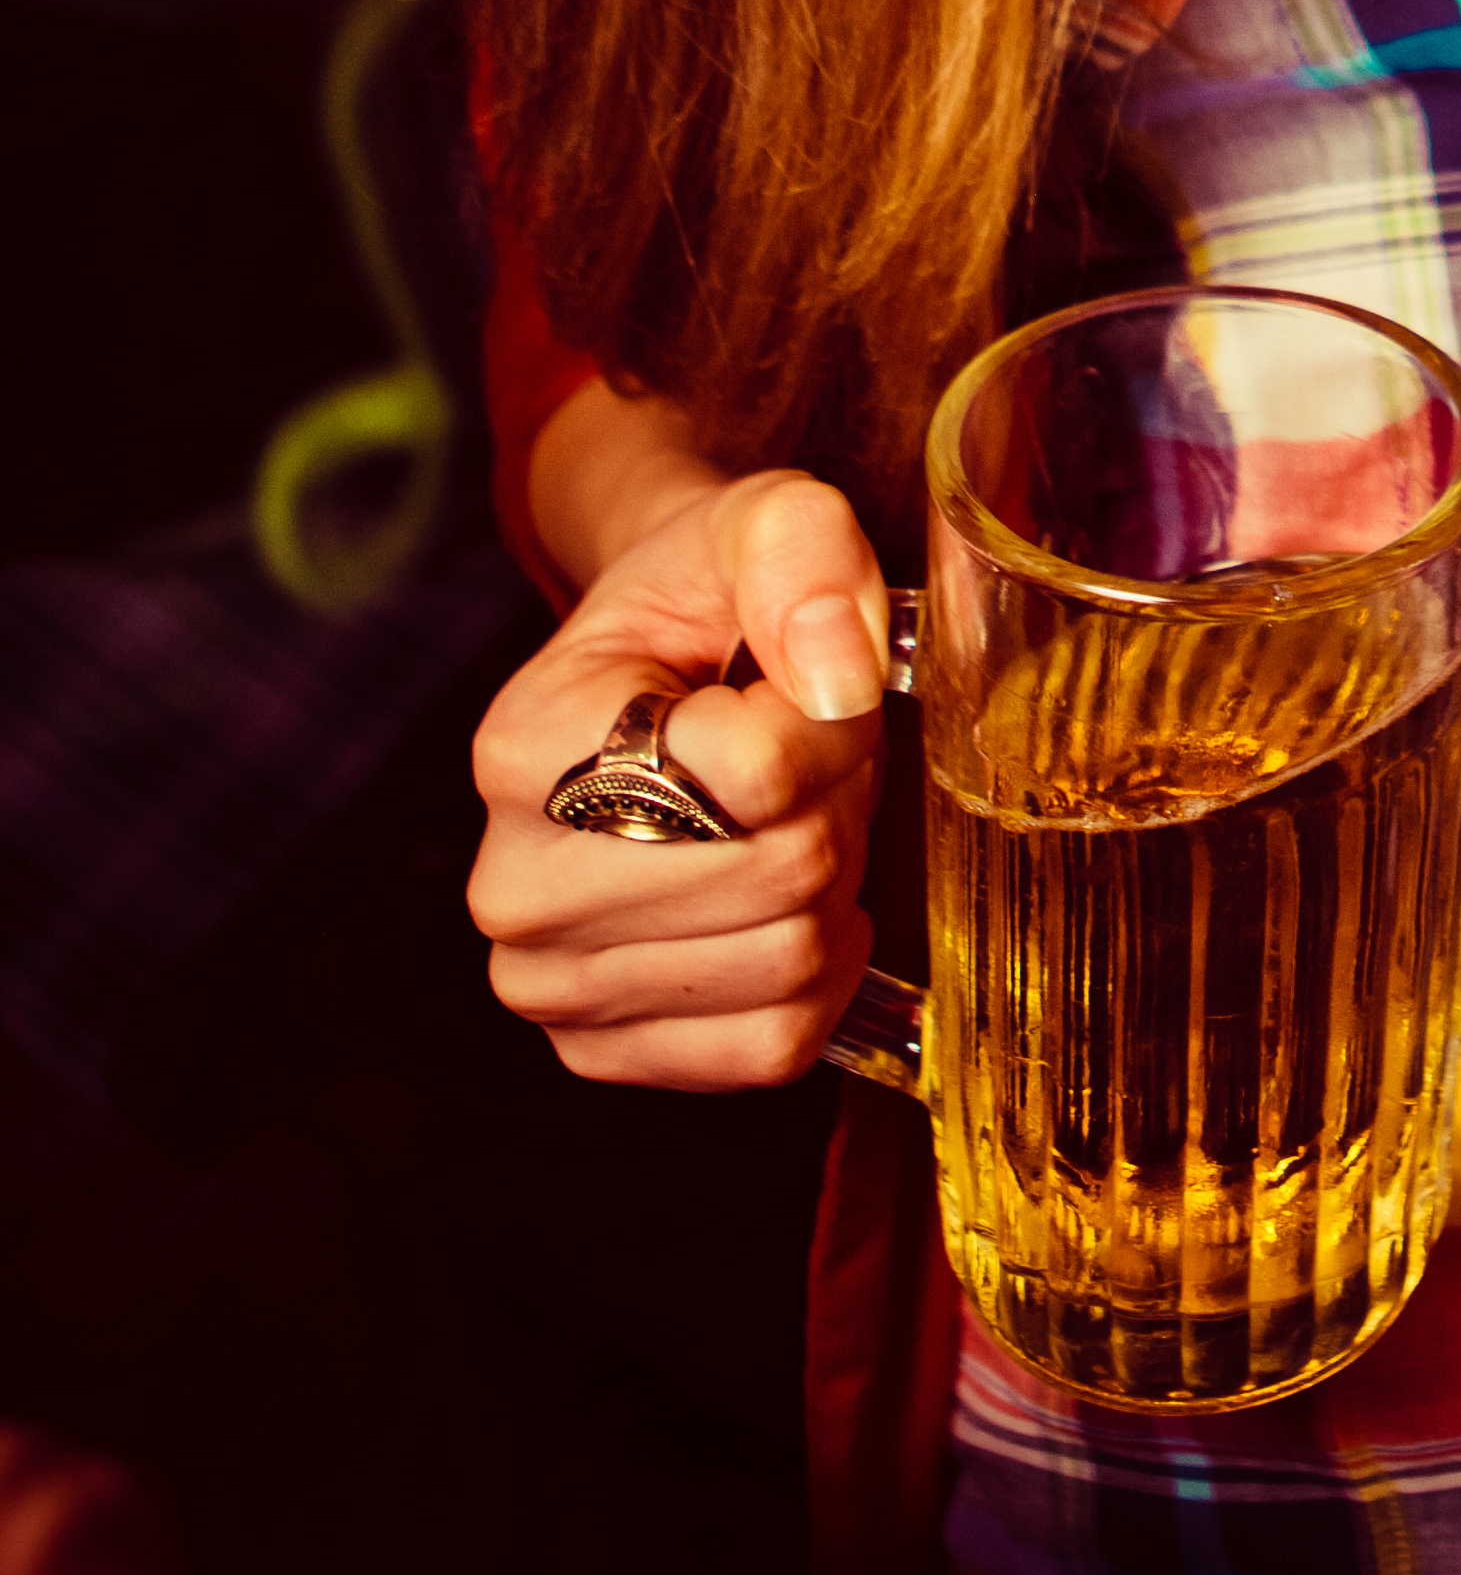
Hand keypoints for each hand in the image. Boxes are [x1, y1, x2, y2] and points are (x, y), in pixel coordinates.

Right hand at [466, 463, 893, 1089]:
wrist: (659, 676)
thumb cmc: (705, 600)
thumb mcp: (761, 523)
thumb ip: (805, 553)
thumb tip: (836, 672)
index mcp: (523, 750)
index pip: (755, 770)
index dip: (824, 718)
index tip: (785, 683)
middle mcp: (510, 886)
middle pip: (783, 873)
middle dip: (834, 802)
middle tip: (796, 757)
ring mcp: (547, 985)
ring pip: (790, 961)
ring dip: (832, 884)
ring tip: (779, 816)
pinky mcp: (605, 1050)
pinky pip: (774, 1043)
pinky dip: (820, 976)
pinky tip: (784, 905)